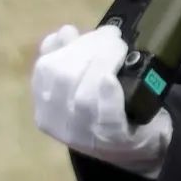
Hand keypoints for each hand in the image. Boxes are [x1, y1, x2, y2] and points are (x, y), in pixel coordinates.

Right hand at [30, 24, 172, 177]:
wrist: (136, 148)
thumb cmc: (105, 110)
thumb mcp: (81, 86)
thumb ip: (70, 60)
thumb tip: (64, 32)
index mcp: (46, 107)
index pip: (45, 70)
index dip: (62, 46)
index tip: (77, 32)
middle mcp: (60, 124)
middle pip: (63, 78)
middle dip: (87, 48)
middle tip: (111, 36)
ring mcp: (86, 134)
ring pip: (84, 95)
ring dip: (102, 62)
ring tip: (118, 48)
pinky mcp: (115, 140)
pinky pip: (107, 116)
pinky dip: (108, 94)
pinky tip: (111, 79)